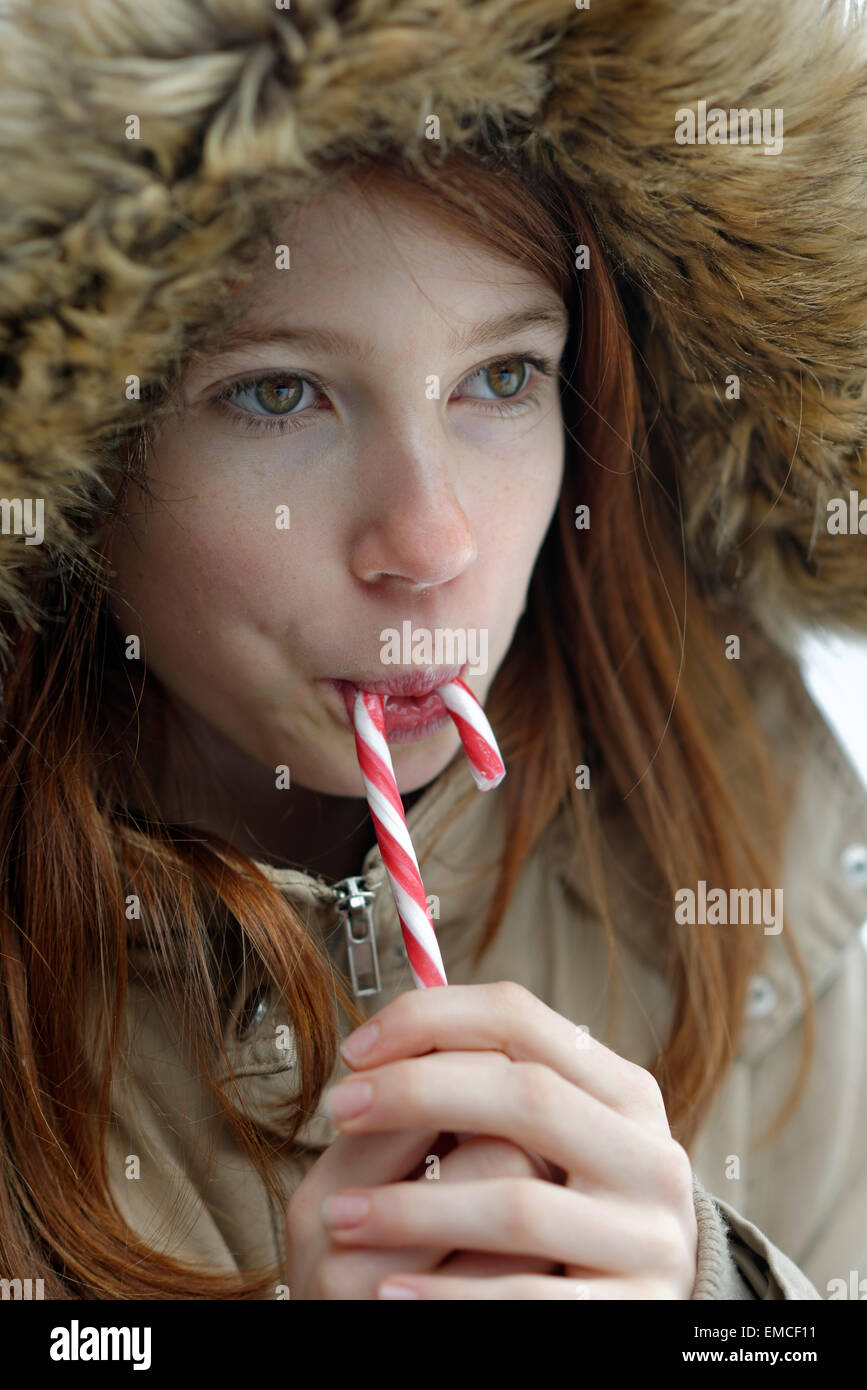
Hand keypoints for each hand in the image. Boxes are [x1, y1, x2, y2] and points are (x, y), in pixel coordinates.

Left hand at [320, 981, 698, 1299]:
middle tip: (341, 1109)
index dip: (430, 1020)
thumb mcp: (554, 1139)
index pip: (521, 1020)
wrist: (638, 1308)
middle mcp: (650, 1158)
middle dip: (416, 1093)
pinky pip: (525, 1298)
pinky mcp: (629, 1311)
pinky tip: (394, 1292)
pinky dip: (449, 1294)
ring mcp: (647, 1240)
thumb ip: (492, 1087)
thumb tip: (380, 1047)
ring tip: (345, 1216)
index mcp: (624, 1094)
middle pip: (525, 1096)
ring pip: (518, 1204)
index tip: (356, 1049)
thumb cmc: (572, 1212)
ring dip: (414, 1209)